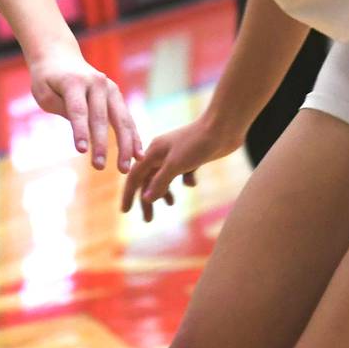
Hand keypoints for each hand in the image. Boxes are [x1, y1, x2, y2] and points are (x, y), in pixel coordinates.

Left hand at [28, 44, 142, 171]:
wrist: (60, 56)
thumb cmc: (47, 79)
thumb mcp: (43, 92)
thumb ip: (60, 108)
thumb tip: (82, 129)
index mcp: (74, 82)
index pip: (78, 110)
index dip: (80, 130)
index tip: (81, 151)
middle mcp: (96, 83)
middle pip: (100, 117)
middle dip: (101, 144)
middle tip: (99, 167)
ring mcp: (110, 88)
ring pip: (120, 119)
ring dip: (124, 145)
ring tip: (124, 168)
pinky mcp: (116, 95)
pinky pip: (126, 118)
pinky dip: (133, 137)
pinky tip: (138, 155)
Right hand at [120, 114, 240, 221]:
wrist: (223, 127)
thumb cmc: (197, 144)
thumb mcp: (175, 166)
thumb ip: (159, 183)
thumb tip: (146, 200)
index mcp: (152, 153)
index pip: (134, 177)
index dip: (128, 194)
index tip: (125, 211)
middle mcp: (161, 153)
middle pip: (149, 180)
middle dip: (148, 200)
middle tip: (148, 220)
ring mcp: (176, 155)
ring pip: (165, 177)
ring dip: (165, 192)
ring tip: (170, 205)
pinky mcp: (191, 157)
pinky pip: (182, 173)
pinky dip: (185, 180)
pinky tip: (192, 182)